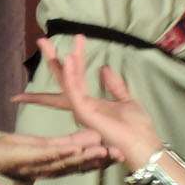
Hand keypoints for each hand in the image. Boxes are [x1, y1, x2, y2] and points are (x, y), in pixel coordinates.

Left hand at [0, 128, 117, 181]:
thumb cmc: (21, 153)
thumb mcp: (50, 146)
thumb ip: (71, 143)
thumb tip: (95, 137)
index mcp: (60, 165)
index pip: (85, 163)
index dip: (104, 160)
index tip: (122, 154)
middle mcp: (53, 168)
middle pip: (80, 165)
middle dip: (100, 160)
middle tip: (119, 154)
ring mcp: (40, 165)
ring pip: (66, 162)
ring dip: (85, 157)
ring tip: (101, 151)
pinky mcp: (26, 158)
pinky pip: (45, 156)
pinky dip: (60, 152)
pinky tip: (74, 148)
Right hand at [14, 36, 162, 168]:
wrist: (143, 144)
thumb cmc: (136, 127)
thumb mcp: (126, 100)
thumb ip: (114, 85)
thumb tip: (104, 68)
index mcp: (90, 104)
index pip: (71, 82)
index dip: (63, 66)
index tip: (62, 46)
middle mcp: (82, 106)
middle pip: (63, 79)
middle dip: (52, 59)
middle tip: (41, 40)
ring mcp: (82, 110)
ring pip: (66, 82)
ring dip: (61, 62)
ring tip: (50, 43)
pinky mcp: (85, 113)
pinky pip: (75, 91)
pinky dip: (71, 76)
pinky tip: (69, 59)